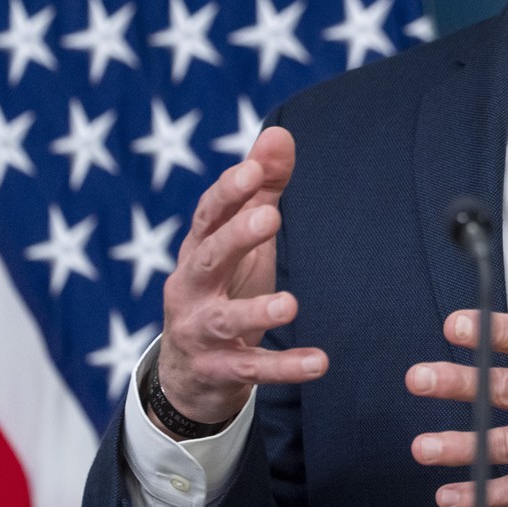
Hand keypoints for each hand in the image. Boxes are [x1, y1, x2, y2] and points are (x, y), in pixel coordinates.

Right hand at [154, 126, 326, 431]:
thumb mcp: (240, 237)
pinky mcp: (217, 371)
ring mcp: (199, 331)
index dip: (228, 192)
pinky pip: (250, 369)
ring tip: (290, 304)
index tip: (253, 170)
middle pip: (208, 257)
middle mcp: (190, 287)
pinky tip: (318, 362)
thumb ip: (261, 187)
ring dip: (254, 310)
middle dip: (235, 237)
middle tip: (270, 217)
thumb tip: (280, 133)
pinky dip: (283, 367)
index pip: (208, 214)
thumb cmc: (223, 286)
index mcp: (198, 248)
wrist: (189, 373)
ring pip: (223, 319)